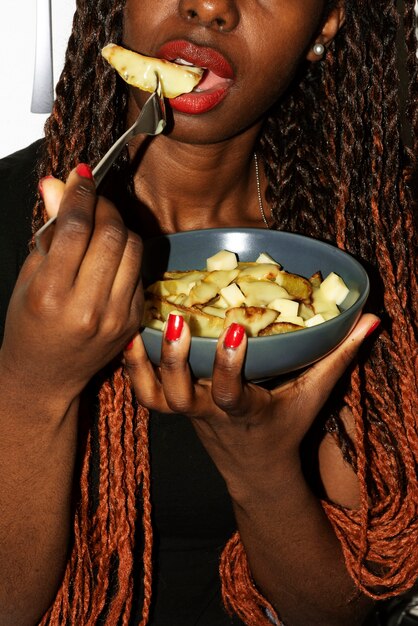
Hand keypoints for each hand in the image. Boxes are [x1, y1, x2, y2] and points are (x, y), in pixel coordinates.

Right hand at [0, 166, 143, 408]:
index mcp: (51, 295)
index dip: (81, 193)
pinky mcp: (132, 321)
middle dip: (104, 207)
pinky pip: (138, 271)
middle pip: (112, 234)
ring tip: (101, 226)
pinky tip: (109, 256)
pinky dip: (126, 255)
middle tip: (93, 200)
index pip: (77, 228)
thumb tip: (56, 183)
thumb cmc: (28, 325)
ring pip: (133, 249)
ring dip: (119, 227)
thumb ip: (49, 231)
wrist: (45, 376)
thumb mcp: (30, 276)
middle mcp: (87, 307)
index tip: (80, 175)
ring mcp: (115, 317)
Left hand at [124, 313, 379, 496]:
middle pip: (181, 395)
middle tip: (177, 318)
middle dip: (176, 360)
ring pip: (155, 397)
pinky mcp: (173, 408)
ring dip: (144, 365)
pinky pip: (144, 394)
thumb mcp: (312, 395)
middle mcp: (208, 414)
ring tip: (138, 326)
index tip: (236, 328)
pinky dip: (133, 368)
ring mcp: (186, 413)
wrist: (253, 469)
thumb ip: (338, 357)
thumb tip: (370, 318)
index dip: (230, 365)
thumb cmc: (285, 427)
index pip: (230, 394)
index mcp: (243, 412)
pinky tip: (130, 335)